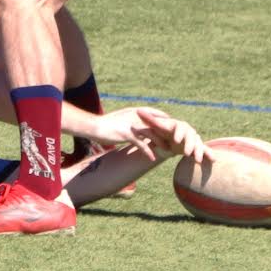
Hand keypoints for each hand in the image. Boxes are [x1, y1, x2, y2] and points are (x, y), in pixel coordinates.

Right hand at [85, 107, 205, 161]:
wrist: (94, 126)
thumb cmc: (107, 124)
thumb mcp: (121, 119)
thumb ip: (132, 121)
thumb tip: (140, 125)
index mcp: (136, 111)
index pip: (157, 114)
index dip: (166, 122)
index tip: (174, 129)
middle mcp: (136, 116)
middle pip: (157, 125)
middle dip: (167, 133)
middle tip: (176, 142)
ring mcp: (132, 124)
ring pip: (152, 135)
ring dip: (161, 143)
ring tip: (168, 152)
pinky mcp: (127, 134)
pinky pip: (141, 144)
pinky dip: (148, 151)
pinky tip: (153, 159)